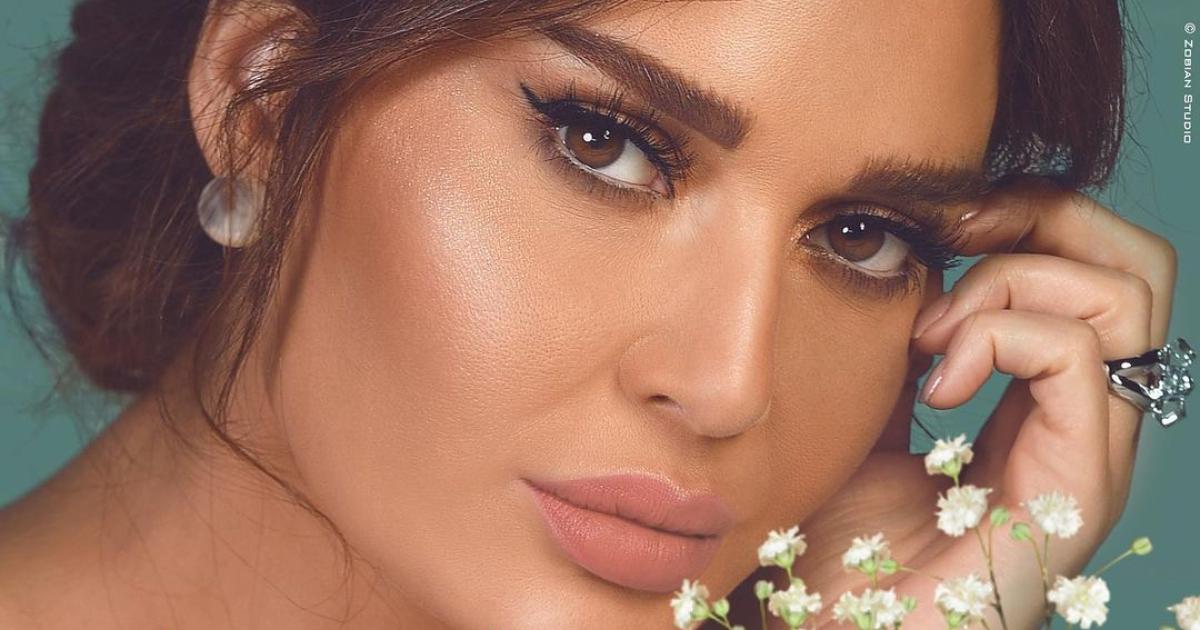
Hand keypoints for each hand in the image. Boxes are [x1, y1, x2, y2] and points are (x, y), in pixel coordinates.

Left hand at [723, 176, 1178, 628]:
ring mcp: (1089, 453)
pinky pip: (1078, 356)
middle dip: (1046, 213)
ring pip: (1125, 295)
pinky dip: (999, 336)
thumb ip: (897, 348)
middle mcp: (1079, 420)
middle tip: (957, 230)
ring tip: (931, 338)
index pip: (1086, 267)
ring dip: (1011, 282)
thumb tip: (900, 261)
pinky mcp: (1078, 486)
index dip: (1023, 213)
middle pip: (1136, 264)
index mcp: (1034, 401)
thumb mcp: (862, 415)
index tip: (938, 215)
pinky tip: (934, 381)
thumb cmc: (839, 542)